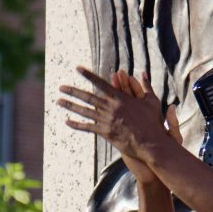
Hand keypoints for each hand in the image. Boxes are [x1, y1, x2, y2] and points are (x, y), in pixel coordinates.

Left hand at [59, 66, 179, 172]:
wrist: (150, 142)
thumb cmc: (153, 122)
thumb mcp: (151, 101)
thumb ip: (145, 86)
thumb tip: (143, 73)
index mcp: (120, 98)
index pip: (100, 83)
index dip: (88, 75)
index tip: (78, 69)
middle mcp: (111, 107)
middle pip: (88, 97)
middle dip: (73, 91)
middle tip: (61, 87)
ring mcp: (107, 120)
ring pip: (84, 111)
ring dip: (70, 105)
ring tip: (59, 101)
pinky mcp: (105, 132)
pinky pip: (87, 127)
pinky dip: (76, 124)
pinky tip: (66, 121)